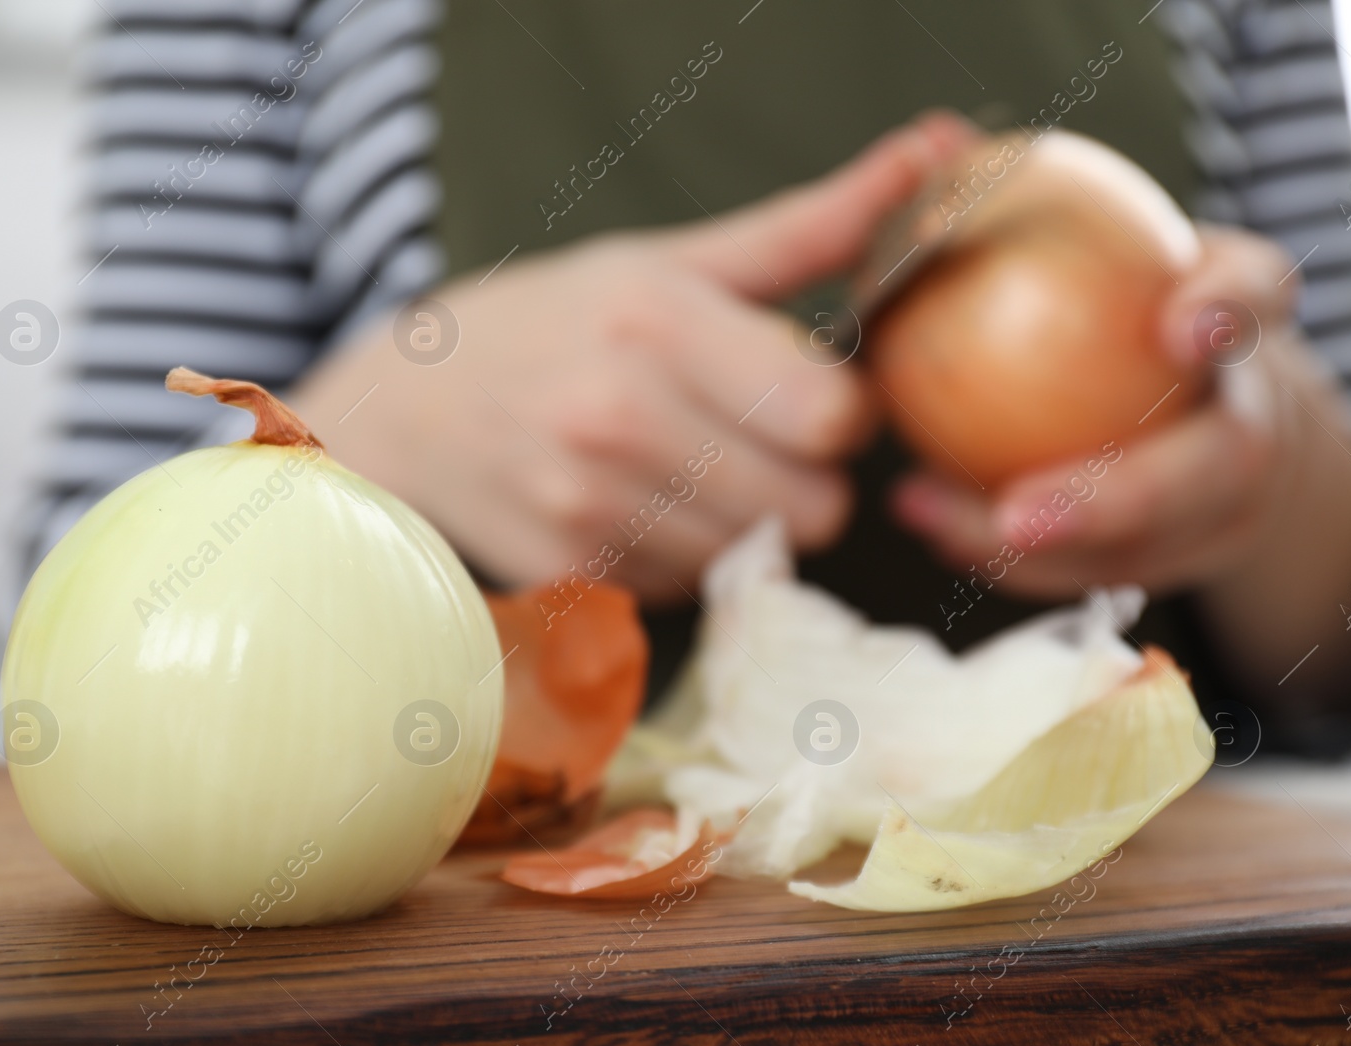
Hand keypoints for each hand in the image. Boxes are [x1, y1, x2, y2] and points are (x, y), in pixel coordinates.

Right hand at [295, 111, 973, 601]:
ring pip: (757, 558)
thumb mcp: (670, 261)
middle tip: (760, 440)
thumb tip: (942, 152)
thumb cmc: (556, 320)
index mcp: (655, 322)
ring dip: (747, 522)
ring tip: (689, 467)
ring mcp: (587, 506)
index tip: (815, 394)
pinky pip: (693, 589)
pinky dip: (687, 556)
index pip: (832, 417)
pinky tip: (643, 505)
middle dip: (808, 478)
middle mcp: (617, 419)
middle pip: (813, 507)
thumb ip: (811, 228)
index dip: (847, 413)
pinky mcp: (570, 573)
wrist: (408, 406)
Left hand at [891, 225, 1350, 601]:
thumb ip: (1023, 192)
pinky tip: (921, 517)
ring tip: (927, 511)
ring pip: (1144, 550)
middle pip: (1213, 470)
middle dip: (1117, 499)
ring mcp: (1217, 507)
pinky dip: (1003, 556)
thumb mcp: (1091, 236)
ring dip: (1033, 550)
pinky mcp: (1165, 560)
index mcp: (1236, 316)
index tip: (1181, 325)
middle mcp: (1246, 421)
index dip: (1228, 308)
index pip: (1253, 296)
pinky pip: (1086, 574)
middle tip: (1018, 512)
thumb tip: (935, 141)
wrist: (1189, 403)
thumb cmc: (1116, 302)